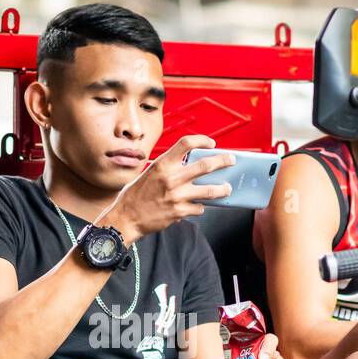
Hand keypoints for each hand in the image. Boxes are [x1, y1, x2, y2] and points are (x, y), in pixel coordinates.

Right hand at [98, 136, 234, 243]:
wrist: (126, 218)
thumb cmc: (136, 195)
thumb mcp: (149, 173)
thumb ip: (168, 168)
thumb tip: (190, 165)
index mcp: (162, 164)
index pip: (186, 143)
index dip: (202, 140)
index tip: (211, 144)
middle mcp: (171, 178)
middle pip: (206, 166)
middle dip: (223, 161)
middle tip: (231, 160)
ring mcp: (176, 196)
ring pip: (210, 191)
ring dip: (222, 189)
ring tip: (227, 188)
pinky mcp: (179, 212)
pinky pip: (199, 208)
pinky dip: (200, 207)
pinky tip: (198, 206)